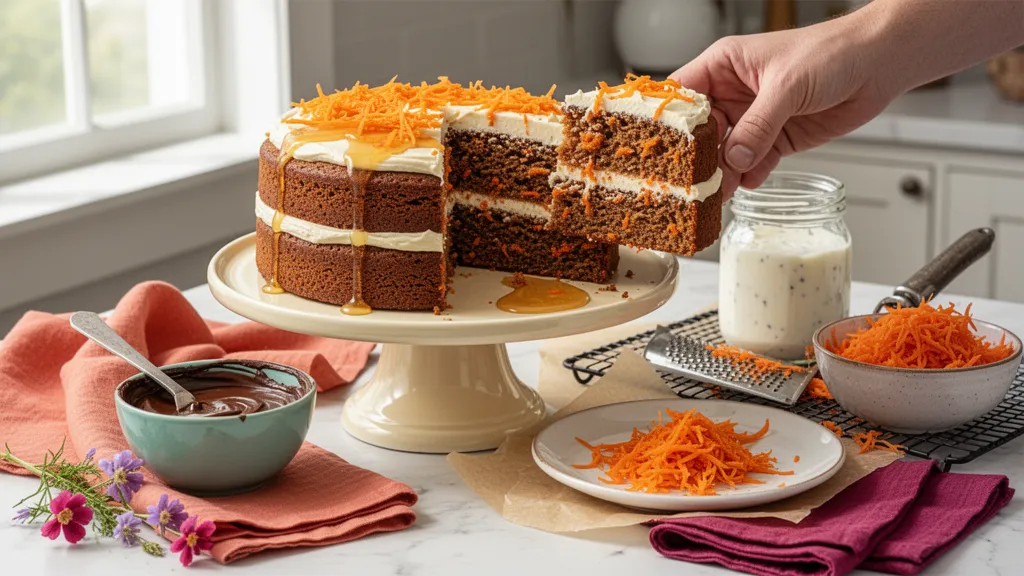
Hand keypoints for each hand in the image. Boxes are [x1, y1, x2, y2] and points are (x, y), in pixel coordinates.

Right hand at [672, 20, 896, 198]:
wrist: (880, 64)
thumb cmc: (833, 52)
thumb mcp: (788, 86)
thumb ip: (758, 124)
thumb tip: (734, 158)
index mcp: (724, 66)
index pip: (681, 95)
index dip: (668, 121)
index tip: (658, 149)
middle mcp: (733, 93)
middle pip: (699, 132)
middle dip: (694, 158)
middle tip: (688, 183)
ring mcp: (754, 118)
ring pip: (725, 153)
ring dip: (721, 174)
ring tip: (716, 193)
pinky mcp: (776, 139)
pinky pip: (753, 164)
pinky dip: (749, 177)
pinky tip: (747, 184)